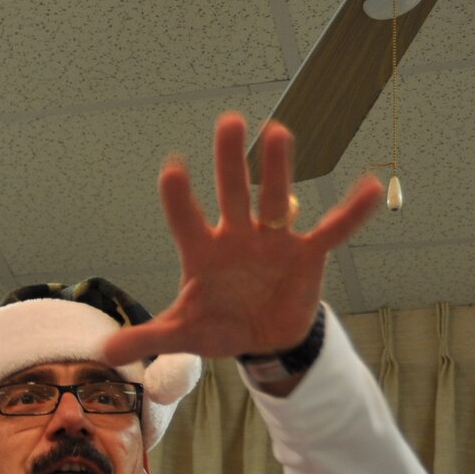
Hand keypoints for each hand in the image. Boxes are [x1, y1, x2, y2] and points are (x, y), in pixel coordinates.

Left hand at [103, 112, 380, 364]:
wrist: (262, 338)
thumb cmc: (217, 326)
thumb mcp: (182, 334)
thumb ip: (147, 338)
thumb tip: (104, 352)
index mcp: (202, 252)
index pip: (186, 219)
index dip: (179, 197)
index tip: (173, 168)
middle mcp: (237, 236)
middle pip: (232, 192)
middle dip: (230, 160)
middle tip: (230, 121)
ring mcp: (273, 240)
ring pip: (276, 199)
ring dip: (278, 169)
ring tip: (280, 132)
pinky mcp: (307, 254)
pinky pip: (332, 230)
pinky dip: (352, 212)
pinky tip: (371, 187)